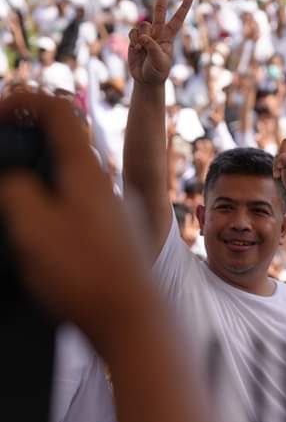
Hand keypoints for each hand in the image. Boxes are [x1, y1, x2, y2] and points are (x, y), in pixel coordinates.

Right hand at [0, 93, 153, 339]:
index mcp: (89, 172)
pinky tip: (40, 244)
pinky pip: (78, 212)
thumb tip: (16, 178)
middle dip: (27, 147)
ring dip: (38, 186)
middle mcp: (108, 186)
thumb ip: (17, 190)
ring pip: (69, 182)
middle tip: (3, 165)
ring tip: (15, 213)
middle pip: (63, 145)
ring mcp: (115, 212)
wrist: (136, 323)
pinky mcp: (116, 239)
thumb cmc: (88, 276)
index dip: (22, 99)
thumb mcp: (33, 227)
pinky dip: (53, 214)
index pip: (59, 111)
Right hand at [127, 0, 192, 85]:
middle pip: (159, 11)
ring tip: (143, 50)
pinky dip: (133, 41)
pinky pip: (132, 32)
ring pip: (142, 25)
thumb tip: (144, 36)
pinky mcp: (135, 38)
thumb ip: (154, 48)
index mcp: (168, 37)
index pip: (177, 20)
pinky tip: (136, 49)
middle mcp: (158, 32)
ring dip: (142, 38)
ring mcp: (146, 34)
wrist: (146, 79)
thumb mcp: (160, 62)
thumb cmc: (157, 72)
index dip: (183, 8)